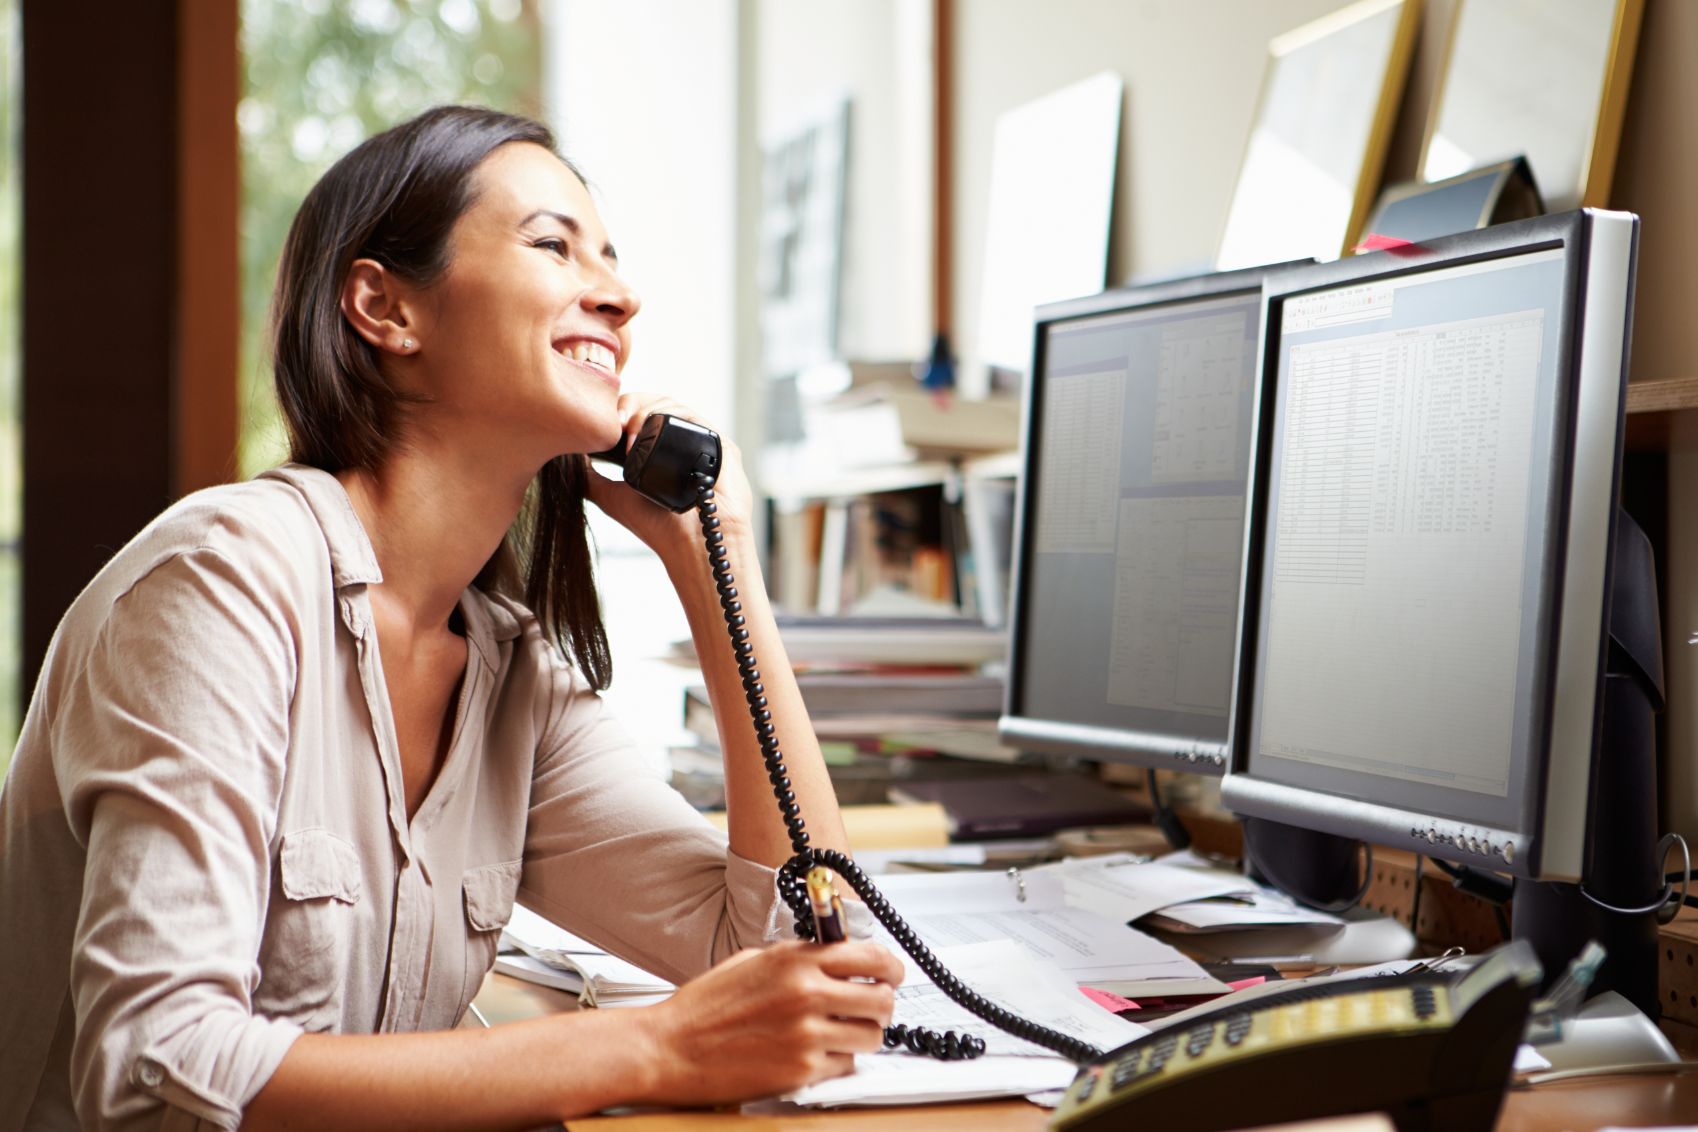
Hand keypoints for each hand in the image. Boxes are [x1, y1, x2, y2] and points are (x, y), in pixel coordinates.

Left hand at [582, 393, 753, 558]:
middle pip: (654, 402)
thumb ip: (589, 477)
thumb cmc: (657, 526)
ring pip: (672, 404)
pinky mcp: (719, 443)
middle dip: (630, 403)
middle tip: (614, 420)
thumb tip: (568, 455)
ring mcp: (700, 441)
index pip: (639, 412)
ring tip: (627, 428)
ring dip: (645, 408)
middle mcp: (681, 441)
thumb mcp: (611, 497)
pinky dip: (670, 414)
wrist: (690, 544)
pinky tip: (649, 427)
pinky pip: (694, 416)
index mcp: (659, 448)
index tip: (601, 419)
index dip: (620, 408)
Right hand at [633, 941, 902, 1104]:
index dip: (891, 967)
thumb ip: (800, 957)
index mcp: (795, 960)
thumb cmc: (705, 1007)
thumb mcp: (755, 962)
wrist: (669, 1048)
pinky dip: (836, 1062)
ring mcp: (806, 1034)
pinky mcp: (801, 1071)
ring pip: (870, 1036)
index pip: (871, 956)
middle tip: (871, 1007)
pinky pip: (844, 1066)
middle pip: (881, 999)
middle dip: (882, 1004)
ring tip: (838, 1033)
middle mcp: (806, 994)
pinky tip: (813, 1054)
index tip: (892, 974)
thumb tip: (839, 957)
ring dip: (861, 1035)